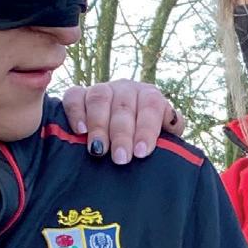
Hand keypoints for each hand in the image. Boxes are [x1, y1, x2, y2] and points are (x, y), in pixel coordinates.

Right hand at [60, 80, 184, 165]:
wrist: (124, 136)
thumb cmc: (144, 141)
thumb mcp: (164, 135)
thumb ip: (171, 128)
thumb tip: (173, 123)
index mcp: (149, 96)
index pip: (151, 105)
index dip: (147, 129)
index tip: (142, 152)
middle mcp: (126, 89)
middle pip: (123, 106)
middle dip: (122, 134)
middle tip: (121, 158)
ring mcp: (102, 89)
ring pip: (99, 99)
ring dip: (98, 126)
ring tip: (98, 151)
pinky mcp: (80, 95)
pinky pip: (74, 97)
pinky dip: (76, 113)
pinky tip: (80, 131)